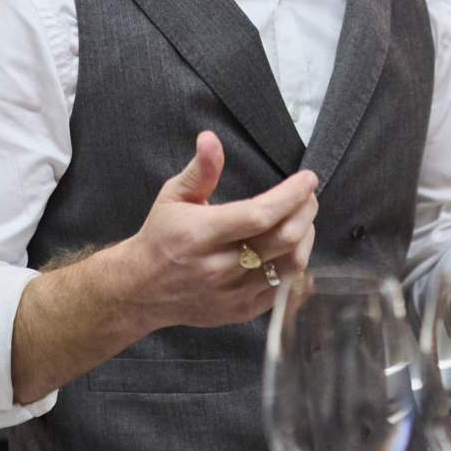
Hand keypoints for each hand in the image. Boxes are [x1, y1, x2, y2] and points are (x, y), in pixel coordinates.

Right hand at [123, 130, 318, 327]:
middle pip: (282, 240)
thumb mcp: (173, 197)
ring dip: (305, 239)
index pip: (258, 215)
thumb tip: (210, 139)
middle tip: (308, 197)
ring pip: (289, 266)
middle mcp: (219, 266)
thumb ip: (200, 170)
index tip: (307, 180)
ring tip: (302, 221)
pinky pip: (282, 290)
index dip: (290, 196)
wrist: (141, 289)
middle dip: (305, 213)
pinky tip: (293, 250)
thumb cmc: (160, 238)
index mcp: (202, 234)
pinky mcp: (241, 311)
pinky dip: (295, 268)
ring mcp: (232, 293)